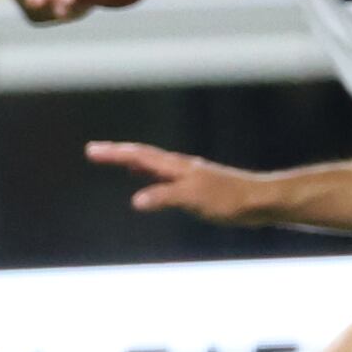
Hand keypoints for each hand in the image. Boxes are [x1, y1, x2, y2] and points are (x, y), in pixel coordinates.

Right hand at [90, 139, 262, 221]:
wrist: (260, 201)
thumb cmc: (230, 199)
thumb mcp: (194, 199)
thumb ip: (164, 197)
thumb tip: (135, 200)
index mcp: (176, 167)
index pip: (138, 156)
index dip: (114, 154)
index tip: (91, 150)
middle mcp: (180, 167)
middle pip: (142, 155)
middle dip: (117, 153)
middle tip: (93, 151)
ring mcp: (187, 175)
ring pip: (152, 163)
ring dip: (131, 160)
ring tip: (114, 158)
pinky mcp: (195, 187)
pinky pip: (162, 176)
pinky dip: (147, 173)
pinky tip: (147, 179)